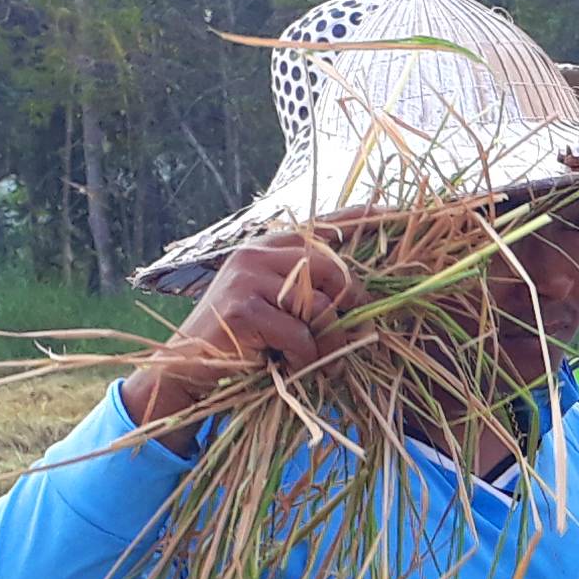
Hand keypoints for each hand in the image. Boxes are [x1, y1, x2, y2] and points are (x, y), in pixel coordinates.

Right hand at [121, 231, 358, 429]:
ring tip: (323, 361)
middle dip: (351, 302)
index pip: (321, 226)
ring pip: (319, 304)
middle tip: (357, 332)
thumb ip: (307, 293)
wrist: (186, 368)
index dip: (358, 219)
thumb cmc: (241, 342)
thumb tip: (361, 300)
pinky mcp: (242, 307)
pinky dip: (303, 357)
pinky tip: (287, 366)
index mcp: (267, 247)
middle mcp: (256, 253)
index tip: (392, 210)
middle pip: (330, 266)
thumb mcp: (276, 309)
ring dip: (330, 341)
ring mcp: (246, 277)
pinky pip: (299, 334)